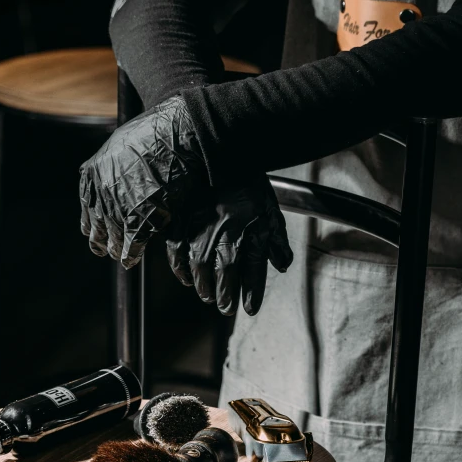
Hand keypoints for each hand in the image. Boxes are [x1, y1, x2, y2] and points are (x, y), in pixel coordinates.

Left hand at [79, 96, 204, 268]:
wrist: (174, 137)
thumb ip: (108, 165)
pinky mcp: (138, 220)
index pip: (87, 209)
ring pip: (113, 239)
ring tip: (122, 257)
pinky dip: (131, 255)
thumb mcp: (117, 145)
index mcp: (92, 176)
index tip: (96, 232)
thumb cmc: (153, 135)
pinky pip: (131, 245)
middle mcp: (100, 195)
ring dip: (117, 251)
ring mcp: (118, 209)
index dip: (92, 224)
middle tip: (106, 249)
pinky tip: (132, 260)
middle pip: (97, 228)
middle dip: (102, 242)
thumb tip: (105, 173)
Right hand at [166, 176, 292, 315]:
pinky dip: (179, 267)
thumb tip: (283, 264)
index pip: (252, 270)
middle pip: (224, 273)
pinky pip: (177, 249)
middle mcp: (226, 231)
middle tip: (224, 307)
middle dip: (225, 294)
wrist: (223, 152)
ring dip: (204, 285)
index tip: (250, 308)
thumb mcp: (270, 210)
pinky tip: (185, 277)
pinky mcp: (182, 219)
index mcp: (251, 228)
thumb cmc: (249, 183)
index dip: (251, 292)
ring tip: (207, 295)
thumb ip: (277, 239)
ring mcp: (202, 226)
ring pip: (199, 265)